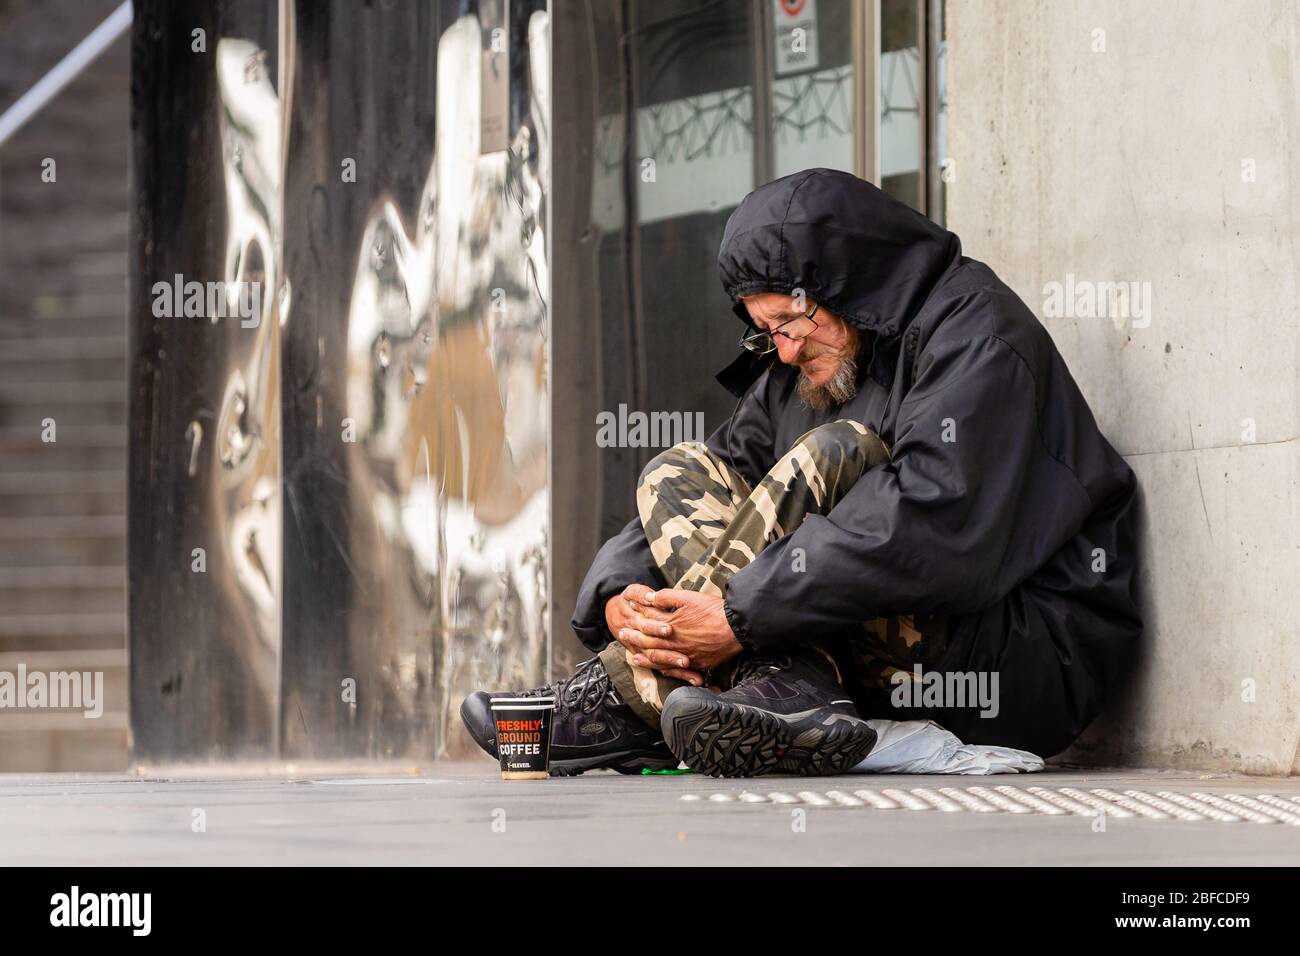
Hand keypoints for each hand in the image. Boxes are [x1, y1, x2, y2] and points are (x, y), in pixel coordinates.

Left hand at [609, 586, 743, 678]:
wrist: (738, 627)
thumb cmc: (715, 610)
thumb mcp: (690, 597)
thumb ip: (668, 597)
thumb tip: (650, 597)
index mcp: (672, 623)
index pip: (649, 621)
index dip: (637, 616)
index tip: (627, 614)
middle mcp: (676, 642)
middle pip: (649, 641)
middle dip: (634, 638)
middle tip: (622, 636)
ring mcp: (686, 655)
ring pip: (660, 658)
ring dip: (645, 658)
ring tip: (634, 657)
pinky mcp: (698, 663)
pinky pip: (677, 670)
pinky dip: (665, 670)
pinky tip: (659, 669)